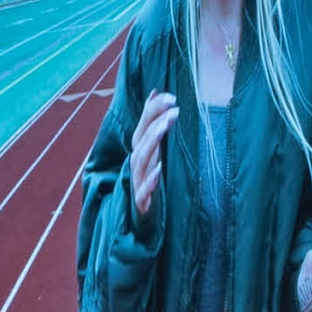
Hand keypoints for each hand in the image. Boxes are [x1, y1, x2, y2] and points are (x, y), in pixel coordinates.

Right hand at [129, 91, 178, 220]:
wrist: (141, 219)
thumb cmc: (149, 179)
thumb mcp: (153, 150)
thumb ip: (152, 124)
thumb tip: (155, 91)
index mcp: (141, 151)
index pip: (143, 126)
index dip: (153, 110)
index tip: (170, 97)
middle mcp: (137, 164)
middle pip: (141, 140)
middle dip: (155, 121)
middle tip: (174, 108)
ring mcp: (137, 182)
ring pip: (140, 160)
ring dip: (152, 142)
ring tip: (166, 126)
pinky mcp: (141, 203)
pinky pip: (143, 191)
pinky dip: (150, 180)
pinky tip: (159, 169)